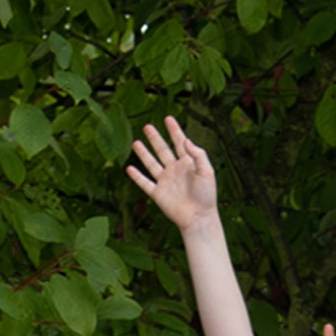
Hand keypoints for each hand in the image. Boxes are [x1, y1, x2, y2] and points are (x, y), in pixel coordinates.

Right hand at [125, 118, 221, 233]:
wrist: (198, 217)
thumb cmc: (206, 195)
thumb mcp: (207, 171)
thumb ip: (198, 154)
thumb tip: (186, 140)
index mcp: (188, 163)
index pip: (179, 142)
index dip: (174, 130)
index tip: (168, 118)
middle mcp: (175, 170)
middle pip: (163, 150)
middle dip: (155, 138)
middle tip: (147, 126)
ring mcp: (165, 181)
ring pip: (152, 164)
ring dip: (144, 153)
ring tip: (136, 142)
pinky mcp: (158, 194)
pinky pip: (145, 183)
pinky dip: (137, 176)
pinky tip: (129, 168)